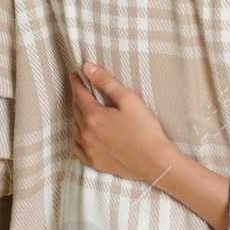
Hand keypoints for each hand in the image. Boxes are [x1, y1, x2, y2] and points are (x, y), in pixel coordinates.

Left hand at [69, 63, 178, 184]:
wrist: (155, 161)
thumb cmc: (145, 129)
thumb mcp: (128, 99)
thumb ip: (106, 82)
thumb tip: (87, 67)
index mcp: (94, 116)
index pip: (79, 95)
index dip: (76, 83)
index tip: (74, 75)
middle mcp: (86, 133)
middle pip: (76, 110)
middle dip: (77, 98)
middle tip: (80, 89)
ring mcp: (89, 150)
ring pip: (74, 129)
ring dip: (76, 117)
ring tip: (81, 110)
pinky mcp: (94, 162)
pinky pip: (76, 149)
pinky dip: (76, 139)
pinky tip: (81, 135)